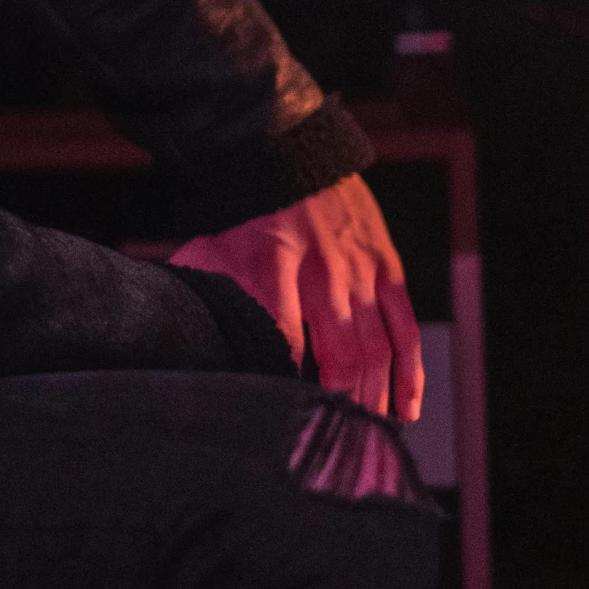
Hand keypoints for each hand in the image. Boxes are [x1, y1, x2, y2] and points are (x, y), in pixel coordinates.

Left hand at [171, 174, 423, 419]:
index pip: (281, 334)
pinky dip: (410, 373)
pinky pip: (404, 326)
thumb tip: (178, 333)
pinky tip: (404, 410)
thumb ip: (201, 289)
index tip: (280, 416)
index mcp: (270, 263)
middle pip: (340, 354)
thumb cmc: (241, 208)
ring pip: (376, 348)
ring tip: (367, 436)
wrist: (285, 145)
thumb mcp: (211, 243)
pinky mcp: (386, 265)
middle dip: (339, 405)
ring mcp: (359, 269)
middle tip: (333, 443)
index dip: (285, 381)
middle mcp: (320, 269)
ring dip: (374, 398)